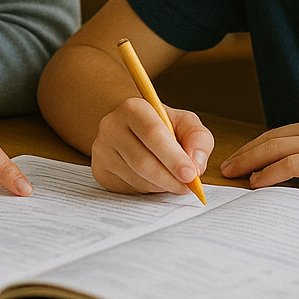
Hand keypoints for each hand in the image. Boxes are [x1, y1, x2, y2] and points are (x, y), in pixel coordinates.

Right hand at [90, 97, 213, 195]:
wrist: (133, 128)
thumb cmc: (163, 126)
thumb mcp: (185, 123)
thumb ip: (198, 139)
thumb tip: (196, 164)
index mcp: (133, 108)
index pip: (153, 134)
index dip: (174, 157)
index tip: (191, 174)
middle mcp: (111, 126)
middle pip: (143, 161)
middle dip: (170, 178)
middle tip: (188, 187)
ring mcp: (101, 150)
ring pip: (137, 178)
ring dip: (161, 186)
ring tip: (173, 179)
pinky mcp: (99, 170)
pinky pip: (128, 189)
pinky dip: (148, 190)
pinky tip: (154, 180)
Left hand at [220, 113, 298, 189]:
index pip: (280, 133)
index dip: (257, 145)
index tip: (241, 156)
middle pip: (270, 138)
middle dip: (245, 153)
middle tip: (226, 166)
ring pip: (275, 149)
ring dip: (250, 162)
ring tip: (233, 175)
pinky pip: (291, 164)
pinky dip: (270, 172)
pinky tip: (258, 182)